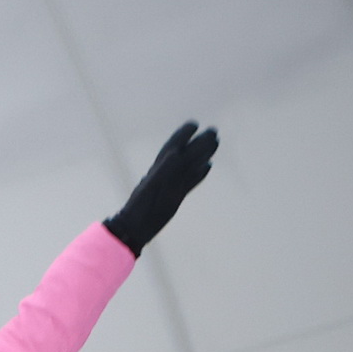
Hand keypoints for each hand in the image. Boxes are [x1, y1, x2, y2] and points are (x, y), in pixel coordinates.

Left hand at [105, 121, 218, 254]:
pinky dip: (199, 173)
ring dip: (202, 154)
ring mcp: (172, 184)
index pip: (174, 146)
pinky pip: (190, 181)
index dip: (183, 135)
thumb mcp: (154, 186)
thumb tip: (175, 152)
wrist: (136, 226)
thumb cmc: (144, 206)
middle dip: (199, 142)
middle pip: (186, 153)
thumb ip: (165, 169)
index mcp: (160, 167)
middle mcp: (167, 172)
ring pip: (190, 165)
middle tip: (214, 132)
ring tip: (216, 144)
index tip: (194, 125)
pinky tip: (208, 166)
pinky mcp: (175, 196)